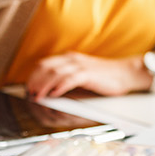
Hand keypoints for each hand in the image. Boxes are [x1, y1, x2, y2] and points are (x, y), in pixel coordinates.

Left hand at [25, 52, 144, 98]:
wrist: (126, 73)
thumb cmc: (105, 77)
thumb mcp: (82, 74)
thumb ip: (68, 77)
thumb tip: (50, 90)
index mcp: (70, 58)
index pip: (44, 64)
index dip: (33, 76)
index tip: (28, 87)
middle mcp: (72, 59)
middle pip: (46, 67)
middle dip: (35, 81)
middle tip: (29, 94)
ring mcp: (80, 66)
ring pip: (55, 73)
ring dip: (44, 86)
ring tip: (38, 97)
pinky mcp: (88, 74)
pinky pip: (70, 79)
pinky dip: (59, 87)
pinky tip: (53, 95)